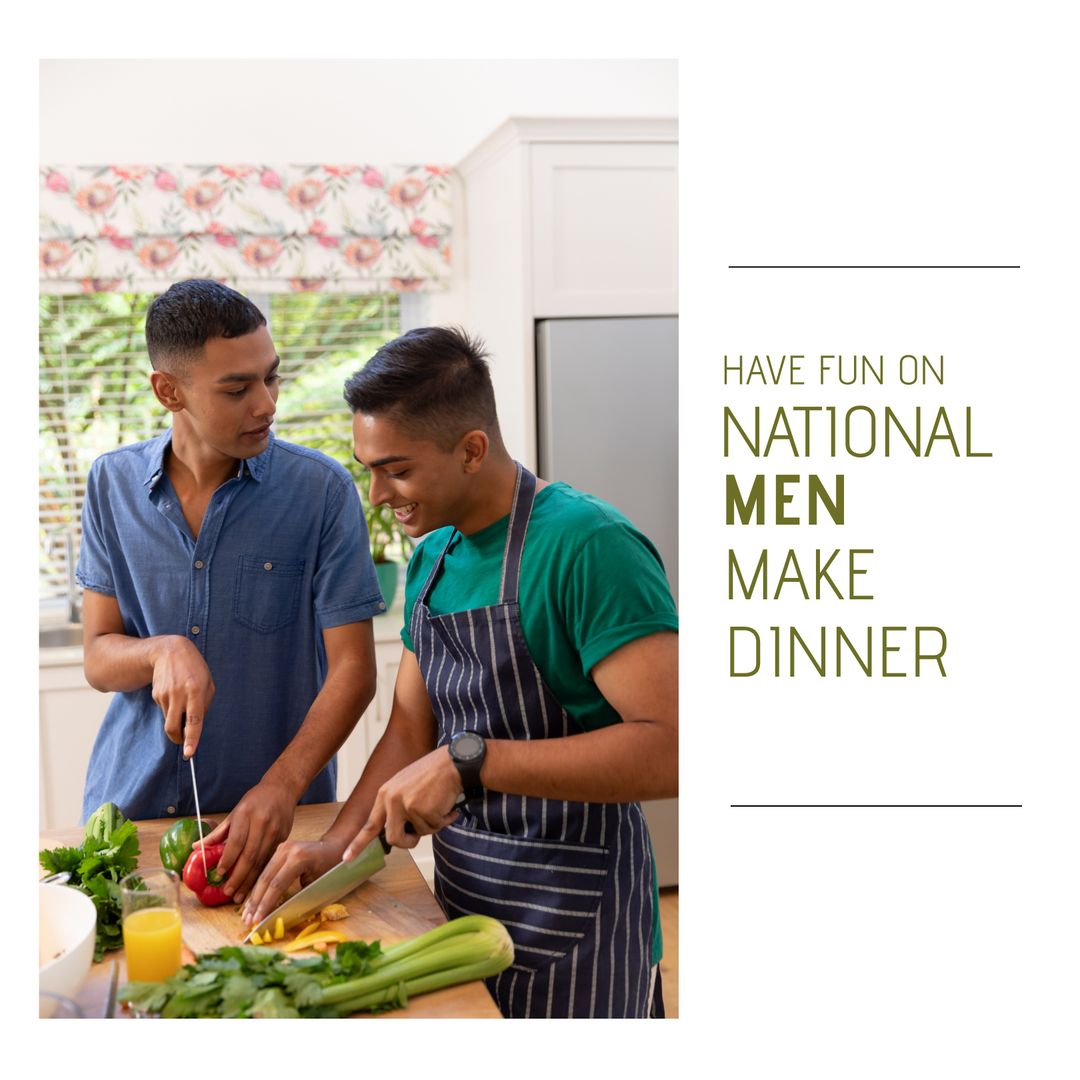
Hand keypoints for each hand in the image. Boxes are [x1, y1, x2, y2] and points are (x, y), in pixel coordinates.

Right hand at [150, 637, 214, 757]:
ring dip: (176, 719)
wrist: (170, 651)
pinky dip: (172, 708)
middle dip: (177, 738)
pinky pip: (165, 710)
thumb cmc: (195, 670)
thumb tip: (195, 725)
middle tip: (184, 741)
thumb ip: (205, 705)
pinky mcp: (156, 695)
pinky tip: (175, 692)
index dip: (191, 738)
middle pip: (172, 727)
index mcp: (196, 691)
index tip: (189, 753)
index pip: (194, 720)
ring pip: (169, 719)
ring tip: (183, 702)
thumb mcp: (208, 684)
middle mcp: (179, 694)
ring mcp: (165, 695)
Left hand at [194, 779, 296, 902]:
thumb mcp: (235, 812)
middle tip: (228, 891)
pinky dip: (261, 873)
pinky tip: (254, 884)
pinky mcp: (284, 837)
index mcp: (246, 814)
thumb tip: (196, 848)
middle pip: (250, 854)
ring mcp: (275, 831)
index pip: (236, 841)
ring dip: (250, 880)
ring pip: (262, 860)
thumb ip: (218, 832)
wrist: (282, 789)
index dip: (228, 859)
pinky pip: (270, 859)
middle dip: (238, 876)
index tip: (219, 874)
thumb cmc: (255, 800)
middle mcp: (262, 823)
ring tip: (240, 895)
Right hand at [240, 837, 345, 926]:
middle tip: (247, 922)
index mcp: (298, 858)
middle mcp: (287, 850)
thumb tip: (277, 916)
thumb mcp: (317, 885)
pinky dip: (259, 888)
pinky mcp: (278, 850)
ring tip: (246, 916)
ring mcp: (281, 848)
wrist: (334, 848)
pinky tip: (251, 902)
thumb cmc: (331, 869)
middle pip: (266, 880)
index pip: (277, 885)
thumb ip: (298, 898)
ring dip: (254, 897)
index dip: (266, 904)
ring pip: (262, 876)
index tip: (257, 921)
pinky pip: (266, 871)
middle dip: (255, 903)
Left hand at [342, 746, 461, 859]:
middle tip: (419, 835)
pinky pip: (435, 827)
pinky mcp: (422, 810)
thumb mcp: (406, 786)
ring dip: (432, 825)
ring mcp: (406, 805)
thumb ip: (397, 807)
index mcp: (385, 794)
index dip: (358, 844)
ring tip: (439, 807)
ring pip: (419, 834)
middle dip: (408, 842)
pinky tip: (448, 806)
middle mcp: (392, 800)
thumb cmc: (433, 774)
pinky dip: (444, 820)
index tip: (346, 858)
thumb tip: (396, 833)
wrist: (453, 762)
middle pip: (393, 839)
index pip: (370, 825)